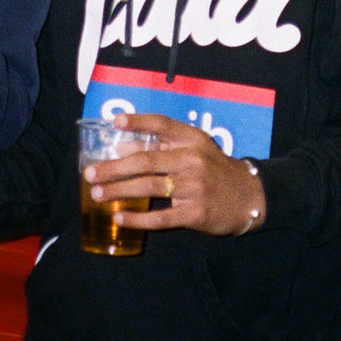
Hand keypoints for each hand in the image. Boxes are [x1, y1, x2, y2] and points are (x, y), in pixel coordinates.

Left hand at [84, 113, 265, 236]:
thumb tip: (122, 146)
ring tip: (97, 194)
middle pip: (146, 160)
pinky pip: (161, 217)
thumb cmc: (214, 169)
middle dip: (114, 167)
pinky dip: (138, 218)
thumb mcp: (195, 149)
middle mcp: (192, 159)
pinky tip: (120, 218)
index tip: (114, 123)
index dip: (138, 122)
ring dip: (119, 191)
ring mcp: (194, 186)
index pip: (161, 124)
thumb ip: (162, 145)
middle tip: (90, 173)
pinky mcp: (196, 212)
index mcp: (192, 139)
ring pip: (148, 187)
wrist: (250, 197)